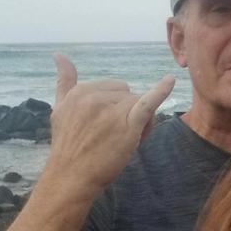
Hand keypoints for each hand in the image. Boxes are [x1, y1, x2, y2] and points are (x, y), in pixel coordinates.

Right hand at [47, 54, 174, 196]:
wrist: (71, 176)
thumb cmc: (68, 145)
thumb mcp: (60, 108)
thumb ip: (64, 81)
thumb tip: (59, 54)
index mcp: (80, 91)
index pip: (113, 89)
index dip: (115, 107)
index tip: (104, 126)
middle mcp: (95, 98)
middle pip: (128, 95)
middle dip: (127, 112)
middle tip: (113, 136)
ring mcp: (111, 111)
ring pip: (139, 104)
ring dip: (139, 121)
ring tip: (123, 141)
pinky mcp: (127, 126)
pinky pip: (147, 103)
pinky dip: (161, 91)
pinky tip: (171, 80)